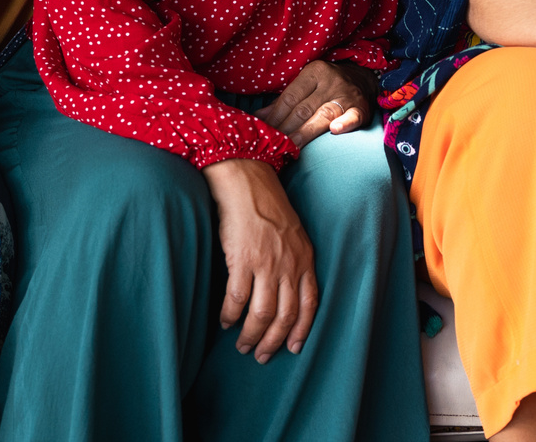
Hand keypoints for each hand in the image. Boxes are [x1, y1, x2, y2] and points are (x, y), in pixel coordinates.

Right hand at [203, 158, 318, 363]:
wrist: (245, 179)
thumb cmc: (266, 204)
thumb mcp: (293, 233)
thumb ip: (293, 260)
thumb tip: (284, 290)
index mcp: (305, 258)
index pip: (310, 303)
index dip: (302, 329)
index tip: (293, 347)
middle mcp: (290, 264)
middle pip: (286, 316)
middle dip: (273, 341)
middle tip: (261, 355)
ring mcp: (267, 263)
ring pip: (262, 314)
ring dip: (251, 335)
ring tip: (242, 345)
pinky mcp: (243, 260)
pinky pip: (237, 299)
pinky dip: (230, 315)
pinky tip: (225, 321)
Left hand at [257, 61, 374, 150]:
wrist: (364, 78)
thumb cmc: (328, 85)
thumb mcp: (307, 85)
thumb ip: (284, 101)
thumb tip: (259, 118)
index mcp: (314, 72)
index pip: (290, 97)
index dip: (275, 117)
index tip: (264, 132)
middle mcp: (330, 82)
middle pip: (303, 109)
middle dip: (285, 128)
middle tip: (273, 145)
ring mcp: (346, 95)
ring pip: (323, 115)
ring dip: (305, 132)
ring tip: (291, 146)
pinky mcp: (361, 108)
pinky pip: (353, 116)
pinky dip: (345, 124)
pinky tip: (334, 131)